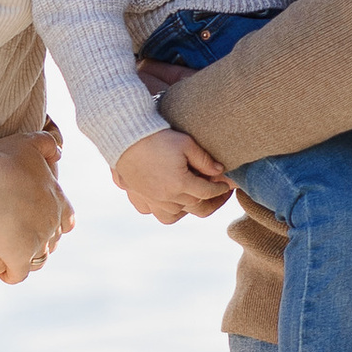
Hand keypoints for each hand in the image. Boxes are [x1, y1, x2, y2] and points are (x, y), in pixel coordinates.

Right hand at [0, 126, 69, 283]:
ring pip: (39, 257)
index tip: (38, 218)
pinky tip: (3, 271)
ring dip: (29, 256)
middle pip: (53, 239)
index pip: (67, 217)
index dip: (55, 220)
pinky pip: (19, 274)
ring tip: (12, 251)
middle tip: (21, 234)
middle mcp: (52, 222)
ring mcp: (37, 242)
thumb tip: (59, 152)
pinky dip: (12, 274)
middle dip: (41, 238)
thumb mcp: (27, 142)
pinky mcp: (19, 259)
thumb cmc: (1, 161)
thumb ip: (47, 144)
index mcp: (57, 198)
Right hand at [112, 127, 234, 223]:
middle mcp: (166, 197)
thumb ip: (205, 160)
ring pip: (174, 215)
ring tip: (192, 199)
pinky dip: (162, 209)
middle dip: (210, 201)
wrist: (124, 136)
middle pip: (194, 206)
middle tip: (218, 194)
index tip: (226, 185)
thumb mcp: (186, 143)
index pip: (207, 192)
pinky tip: (167, 200)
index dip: (220, 190)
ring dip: (186, 208)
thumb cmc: (157, 136)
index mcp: (180, 184)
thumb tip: (220, 171)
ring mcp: (150, 199)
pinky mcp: (137, 196)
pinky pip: (152, 211)